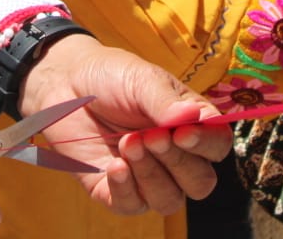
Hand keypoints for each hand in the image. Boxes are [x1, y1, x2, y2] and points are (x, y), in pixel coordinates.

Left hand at [17, 34, 228, 216]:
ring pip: (169, 201)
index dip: (206, 145)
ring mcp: (146, 178)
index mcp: (190, 125)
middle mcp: (175, 157)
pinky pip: (133, 206)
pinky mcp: (116, 191)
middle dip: (178, 163)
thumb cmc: (111, 77)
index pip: (217, 146)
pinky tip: (115, 166)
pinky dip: (127, 188)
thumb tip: (195, 120)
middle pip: (199, 183)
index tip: (184, 132)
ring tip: (127, 143)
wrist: (65, 83)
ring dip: (151, 175)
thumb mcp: (142, 79)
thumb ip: (167, 102)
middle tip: (151, 136)